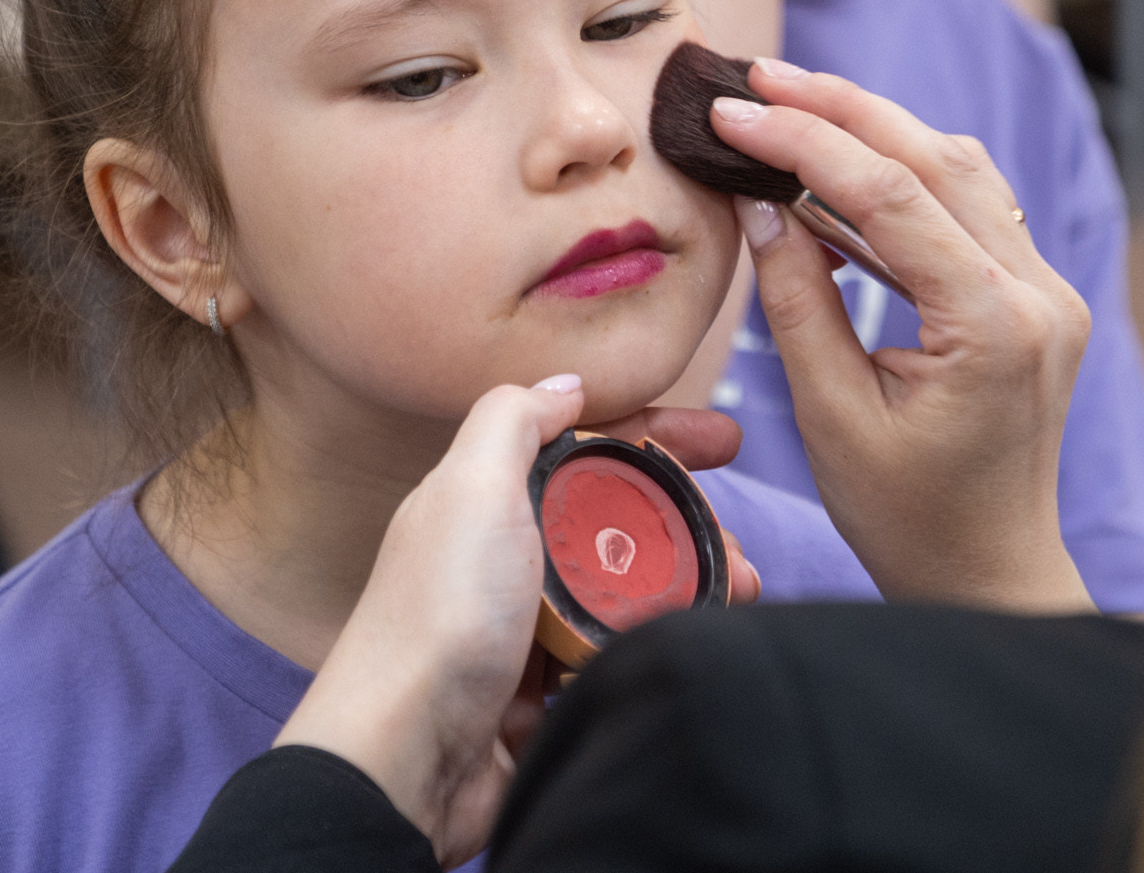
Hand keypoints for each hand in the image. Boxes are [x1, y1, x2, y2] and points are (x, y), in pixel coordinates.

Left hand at [273, 380, 757, 864]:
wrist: (402, 762)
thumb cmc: (437, 618)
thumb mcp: (471, 488)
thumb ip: (514, 419)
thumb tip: (566, 381)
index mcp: (489, 501)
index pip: (589, 450)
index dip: (658, 437)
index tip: (724, 442)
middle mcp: (507, 559)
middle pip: (620, 523)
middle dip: (690, 526)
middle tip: (741, 549)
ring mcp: (526, 631)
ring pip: (629, 591)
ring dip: (689, 588)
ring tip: (738, 596)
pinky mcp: (544, 697)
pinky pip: (617, 656)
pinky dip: (656, 645)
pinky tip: (688, 644)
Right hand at [713, 61, 1094, 613]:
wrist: (991, 576)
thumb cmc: (908, 518)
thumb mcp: (831, 416)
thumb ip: (797, 301)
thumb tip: (760, 203)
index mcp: (993, 326)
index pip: (891, 195)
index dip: (804, 142)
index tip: (733, 113)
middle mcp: (1039, 294)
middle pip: (937, 158)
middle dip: (841, 108)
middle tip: (759, 76)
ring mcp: (1049, 291)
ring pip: (960, 171)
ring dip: (875, 133)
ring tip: (790, 107)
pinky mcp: (1036, 298)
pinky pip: (971, 210)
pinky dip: (903, 183)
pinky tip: (836, 178)